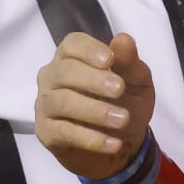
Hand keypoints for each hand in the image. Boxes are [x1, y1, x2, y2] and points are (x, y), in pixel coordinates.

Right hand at [35, 32, 154, 179]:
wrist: (123, 142)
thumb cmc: (125, 102)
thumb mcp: (137, 81)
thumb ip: (129, 61)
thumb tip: (123, 40)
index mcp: (73, 57)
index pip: (72, 44)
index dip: (89, 50)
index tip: (109, 60)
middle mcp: (53, 77)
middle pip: (64, 71)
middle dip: (93, 80)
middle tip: (119, 89)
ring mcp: (46, 105)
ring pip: (62, 102)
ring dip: (95, 111)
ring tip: (122, 119)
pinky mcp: (46, 132)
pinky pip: (64, 133)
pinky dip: (91, 138)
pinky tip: (113, 143)